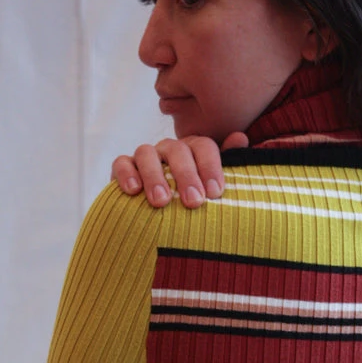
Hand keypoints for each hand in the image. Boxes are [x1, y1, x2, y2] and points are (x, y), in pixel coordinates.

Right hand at [111, 132, 247, 208]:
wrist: (160, 224)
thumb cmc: (191, 203)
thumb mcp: (212, 188)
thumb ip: (228, 164)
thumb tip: (240, 138)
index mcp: (194, 151)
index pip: (204, 147)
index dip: (210, 167)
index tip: (215, 193)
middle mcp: (170, 150)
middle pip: (177, 150)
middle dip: (186, 175)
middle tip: (194, 201)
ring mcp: (145, 157)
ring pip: (147, 154)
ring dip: (155, 177)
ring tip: (162, 201)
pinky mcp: (123, 168)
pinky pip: (121, 163)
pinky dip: (126, 174)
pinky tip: (133, 190)